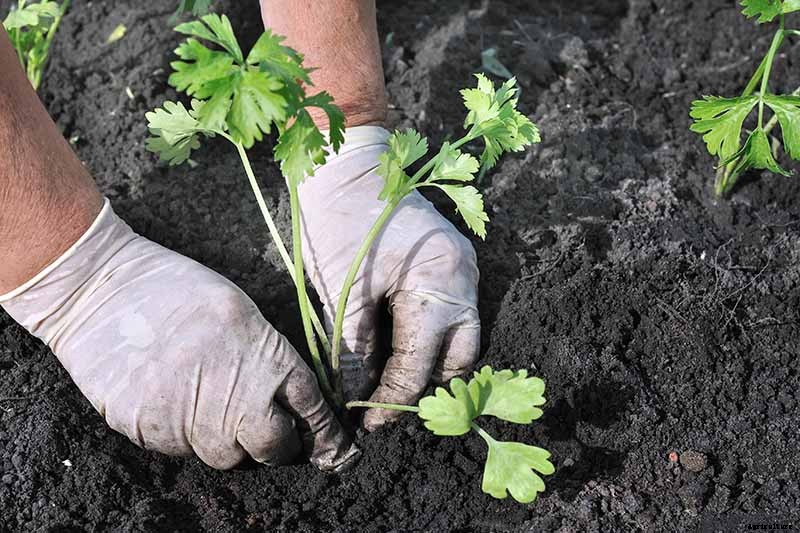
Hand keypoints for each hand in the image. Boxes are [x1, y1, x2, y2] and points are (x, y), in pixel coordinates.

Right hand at [0, 200, 357, 471]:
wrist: (99, 289)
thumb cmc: (175, 290)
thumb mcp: (239, 311)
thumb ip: (267, 357)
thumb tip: (288, 403)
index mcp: (263, 356)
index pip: (310, 408)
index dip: (325, 433)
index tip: (337, 450)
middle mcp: (232, 394)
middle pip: (273, 447)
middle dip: (279, 446)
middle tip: (271, 436)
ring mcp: (188, 417)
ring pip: (226, 457)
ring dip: (230, 442)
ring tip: (213, 408)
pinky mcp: (148, 430)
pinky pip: (181, 450)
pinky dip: (186, 434)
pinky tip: (175, 400)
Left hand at [300, 126, 480, 429]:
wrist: (345, 161)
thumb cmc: (338, 219)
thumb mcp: (342, 290)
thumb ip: (354, 348)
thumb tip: (354, 396)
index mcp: (438, 281)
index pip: (422, 360)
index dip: (394, 398)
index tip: (369, 423)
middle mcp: (463, 277)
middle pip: (459, 357)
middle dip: (426, 389)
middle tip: (385, 408)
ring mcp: (463, 267)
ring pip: (460, 338)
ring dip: (430, 365)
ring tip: (391, 386)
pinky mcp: (451, 262)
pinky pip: (451, 313)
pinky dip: (429, 337)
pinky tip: (399, 350)